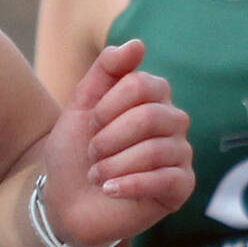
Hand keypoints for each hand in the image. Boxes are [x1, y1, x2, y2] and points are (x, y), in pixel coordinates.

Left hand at [41, 39, 193, 246]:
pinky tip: (110, 190)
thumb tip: (138, 44)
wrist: (66, 202)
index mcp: (153, 97)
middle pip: (151, 116)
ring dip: (114, 164)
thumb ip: (106, 70)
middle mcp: (172, 121)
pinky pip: (166, 179)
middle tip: (92, 154)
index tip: (90, 123)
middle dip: (109, 138)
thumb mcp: (81, 105)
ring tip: (97, 176)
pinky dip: (130, 184)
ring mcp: (180, 154)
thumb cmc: (75, 152)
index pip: (141, 85)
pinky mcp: (181, 187)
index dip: (108, 106)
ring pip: (156, 150)